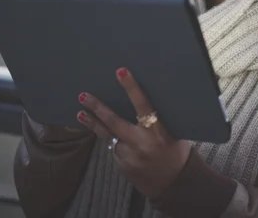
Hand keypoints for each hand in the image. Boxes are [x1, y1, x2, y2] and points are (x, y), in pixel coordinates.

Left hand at [77, 68, 191, 198]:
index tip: (120, 71)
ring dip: (94, 124)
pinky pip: (114, 149)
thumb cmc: (176, 152)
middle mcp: (141, 144)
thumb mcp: (175, 132)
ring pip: (108, 136)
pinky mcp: (122, 167)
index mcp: (157, 131)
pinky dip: (111, 140)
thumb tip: (147, 96)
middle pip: (114, 122)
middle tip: (83, 96)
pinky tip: (107, 135)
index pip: (143, 105)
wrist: (174, 184)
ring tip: (80, 113)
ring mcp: (129, 157)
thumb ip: (160, 118)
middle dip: (97, 108)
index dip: (131, 87)